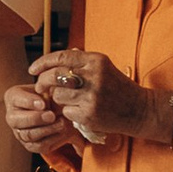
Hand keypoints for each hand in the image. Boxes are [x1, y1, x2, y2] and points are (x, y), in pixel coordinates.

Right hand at [5, 75, 81, 160]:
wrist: (58, 110)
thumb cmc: (51, 95)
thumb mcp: (50, 88)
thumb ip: (50, 90)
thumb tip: (55, 98)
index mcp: (13, 97)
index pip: (16, 99)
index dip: (29, 102)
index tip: (43, 104)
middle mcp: (12, 116)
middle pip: (17, 120)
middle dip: (36, 118)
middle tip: (51, 115)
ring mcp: (19, 132)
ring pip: (28, 135)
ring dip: (47, 129)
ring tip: (62, 122)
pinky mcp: (30, 144)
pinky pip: (38, 146)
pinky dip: (52, 139)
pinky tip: (62, 131)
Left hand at [37, 46, 172, 149]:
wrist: (140, 110)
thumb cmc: (118, 87)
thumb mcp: (103, 67)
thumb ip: (80, 62)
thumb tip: (52, 61)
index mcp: (95, 60)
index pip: (60, 57)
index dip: (41, 63)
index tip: (32, 69)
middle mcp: (93, 76)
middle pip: (53, 76)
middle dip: (42, 82)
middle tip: (41, 87)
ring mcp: (91, 96)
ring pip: (57, 95)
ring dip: (58, 99)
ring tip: (70, 100)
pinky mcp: (89, 114)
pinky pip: (66, 111)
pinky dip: (69, 112)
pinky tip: (81, 111)